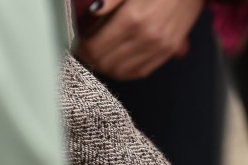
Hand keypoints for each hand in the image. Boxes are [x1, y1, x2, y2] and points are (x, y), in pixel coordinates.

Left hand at [75, 0, 204, 79]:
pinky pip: (141, 71)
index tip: (78, 44)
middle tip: (86, 50)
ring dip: (107, 67)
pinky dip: (126, 71)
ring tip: (100, 57)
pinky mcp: (169, 52)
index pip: (96, 47)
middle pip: (107, 63)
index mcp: (132, 19)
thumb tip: (94, 10)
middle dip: (92, 59)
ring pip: (122, 71)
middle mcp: (146, 38)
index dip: (82, 49)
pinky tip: (118, 63)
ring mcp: (159, 48)